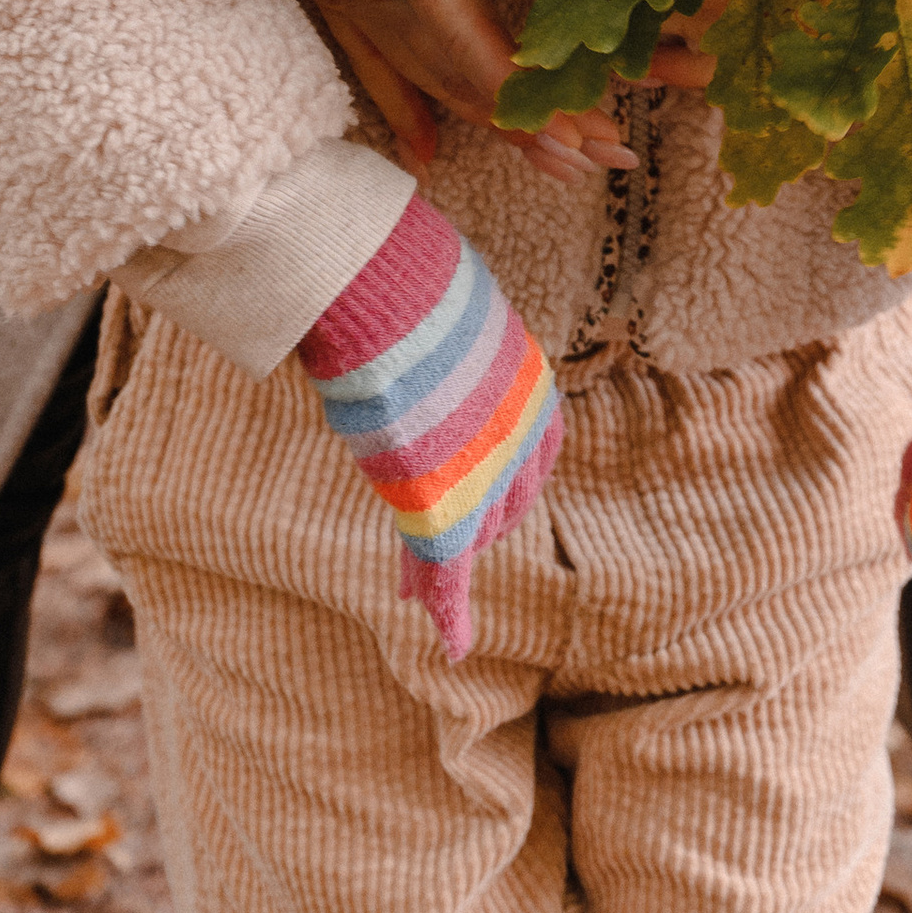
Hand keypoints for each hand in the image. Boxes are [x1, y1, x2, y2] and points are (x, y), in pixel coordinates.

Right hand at [299, 196, 560, 663]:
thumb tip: (397, 291)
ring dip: (440, 566)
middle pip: (500, 498)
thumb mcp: (433, 296)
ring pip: (466, 533)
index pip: (528, 453)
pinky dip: (448, 605)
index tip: (475, 502)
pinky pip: (445, 562)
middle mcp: (519, 429)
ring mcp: (483, 465)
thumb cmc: (400, 271)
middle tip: (434, 556)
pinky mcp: (440, 497)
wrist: (384, 281)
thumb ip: (433, 325)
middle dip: (469, 526)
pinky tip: (453, 641)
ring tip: (420, 595)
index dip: (497, 483)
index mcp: (526, 380)